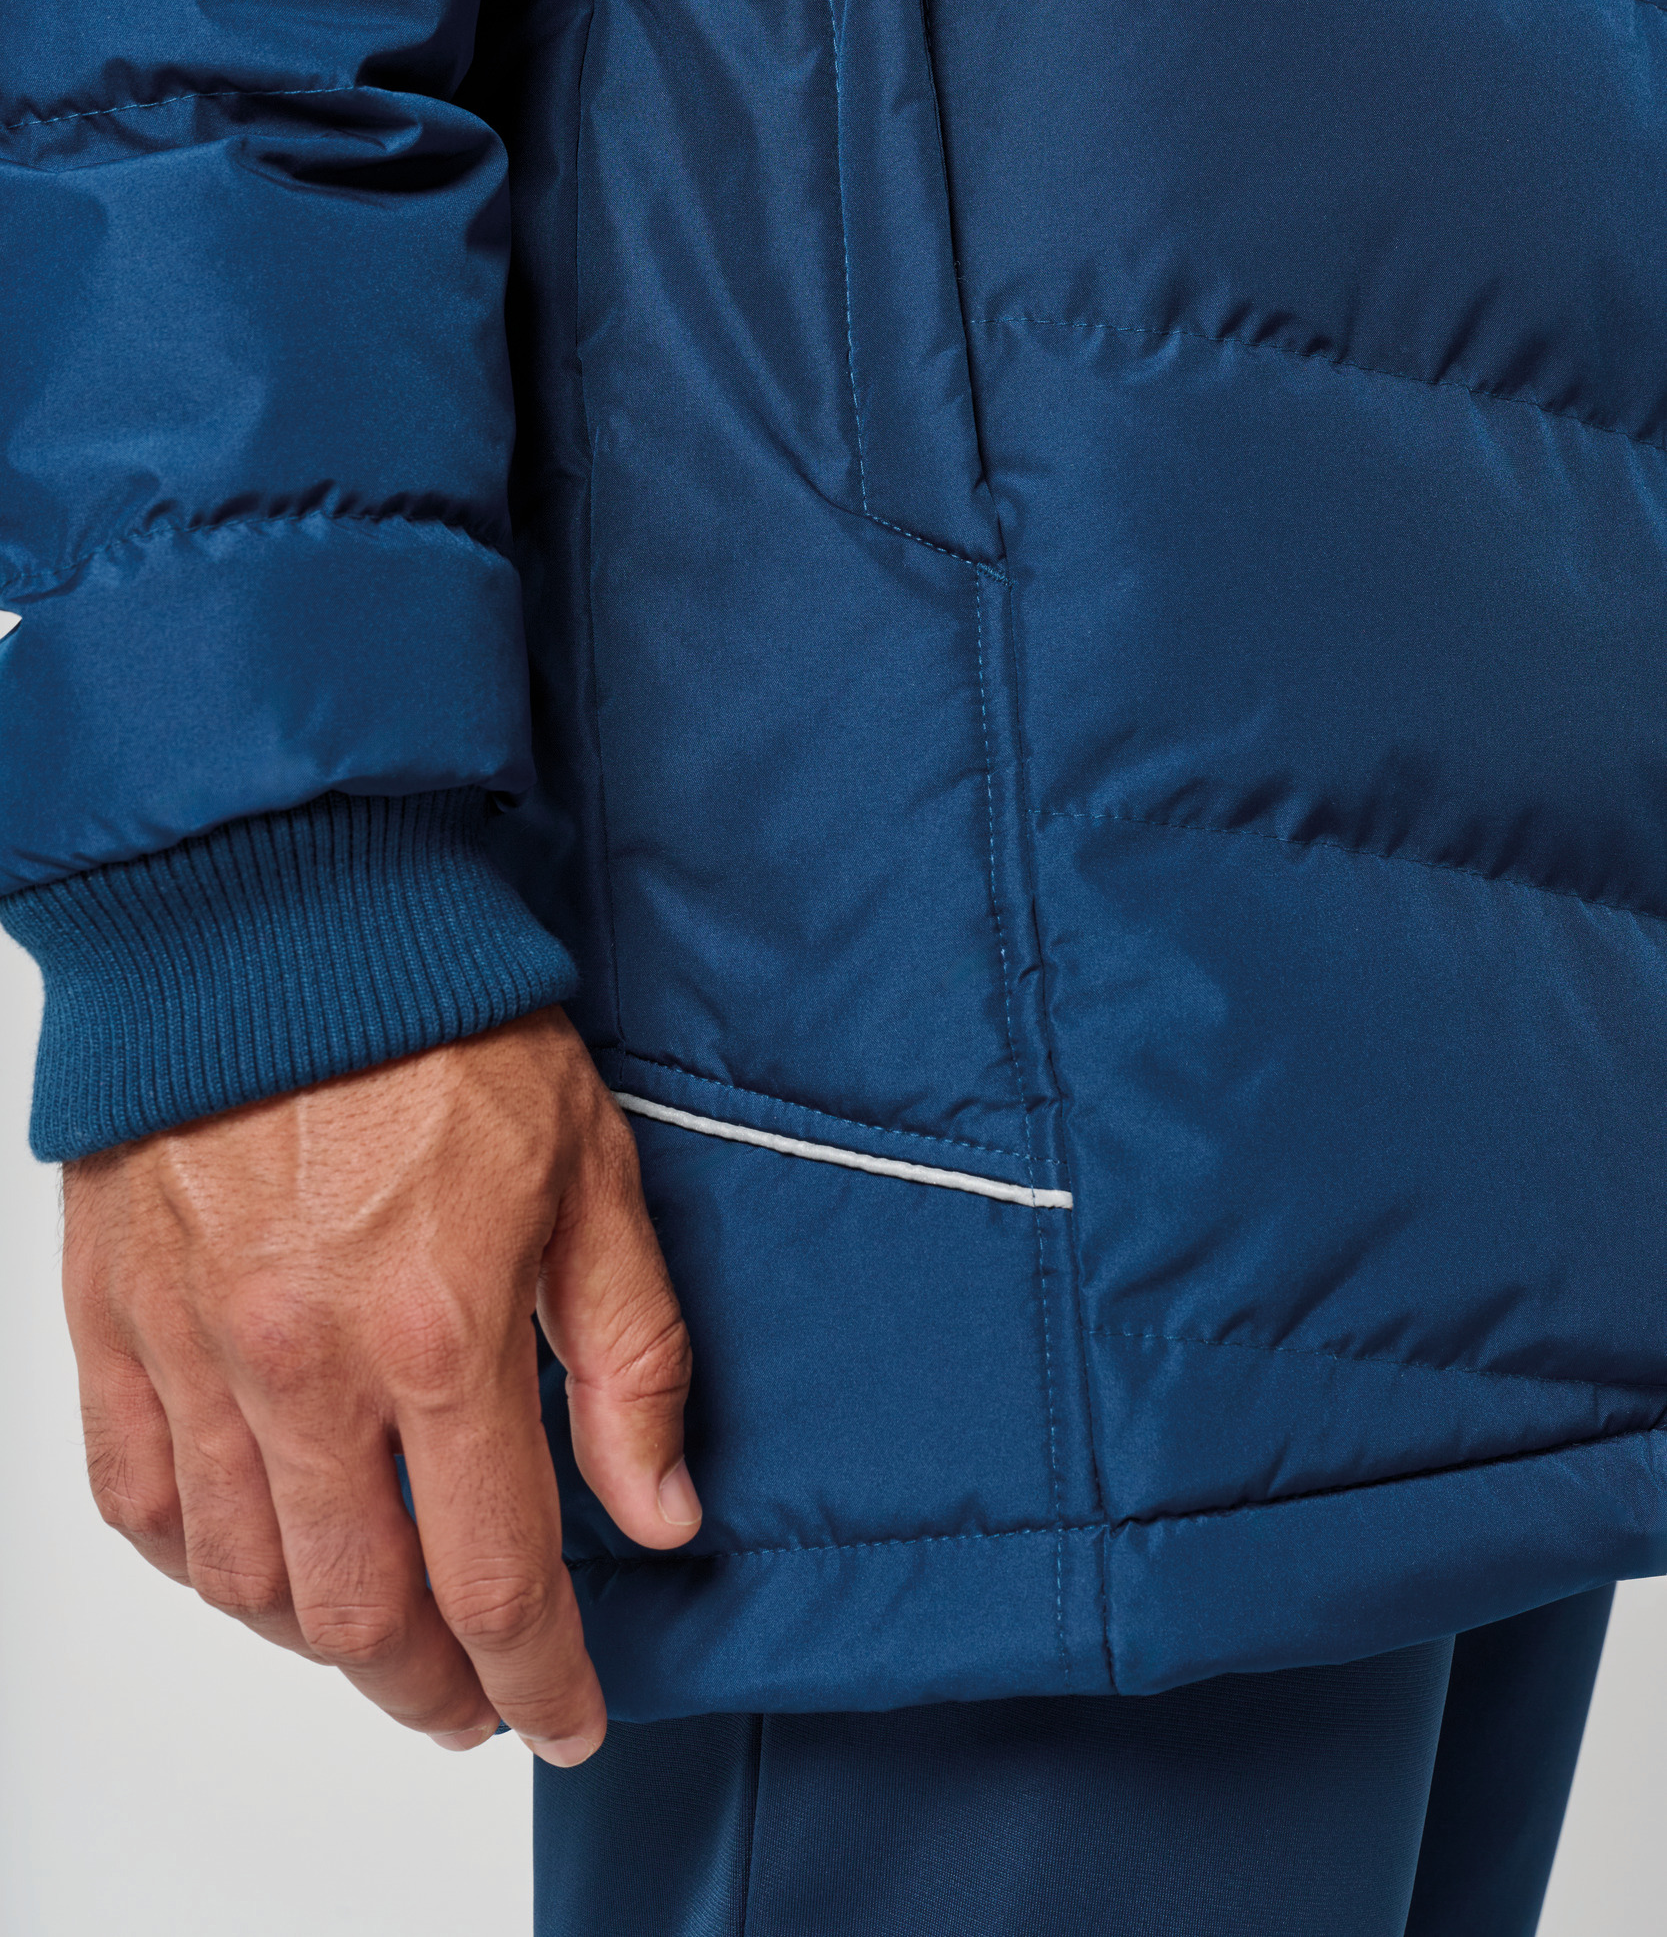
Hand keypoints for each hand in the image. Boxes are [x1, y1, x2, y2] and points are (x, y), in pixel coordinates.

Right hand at [60, 1007, 697, 1765]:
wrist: (283, 913)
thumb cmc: (444, 1022)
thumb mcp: (591, 1173)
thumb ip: (630, 1355)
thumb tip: (656, 1511)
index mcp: (438, 1331)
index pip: (496, 1580)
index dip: (540, 1680)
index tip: (569, 1719)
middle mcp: (303, 1365)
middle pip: (359, 1615)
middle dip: (430, 1689)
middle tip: (471, 1701)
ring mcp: (193, 1349)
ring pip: (244, 1581)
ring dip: (319, 1640)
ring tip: (377, 1637)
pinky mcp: (113, 1317)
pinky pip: (135, 1500)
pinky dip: (197, 1562)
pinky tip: (252, 1562)